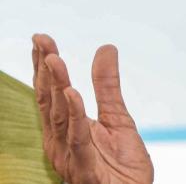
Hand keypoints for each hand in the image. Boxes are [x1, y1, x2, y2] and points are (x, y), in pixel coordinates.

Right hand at [32, 34, 153, 183]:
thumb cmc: (120, 166)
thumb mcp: (118, 118)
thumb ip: (108, 86)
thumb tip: (106, 48)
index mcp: (66, 130)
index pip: (51, 94)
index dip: (45, 67)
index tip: (41, 39)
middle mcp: (62, 143)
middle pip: (51, 101)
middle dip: (46, 70)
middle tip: (42, 40)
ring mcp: (72, 157)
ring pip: (61, 118)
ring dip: (57, 87)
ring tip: (55, 59)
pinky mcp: (86, 171)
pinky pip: (78, 142)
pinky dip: (75, 118)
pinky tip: (72, 95)